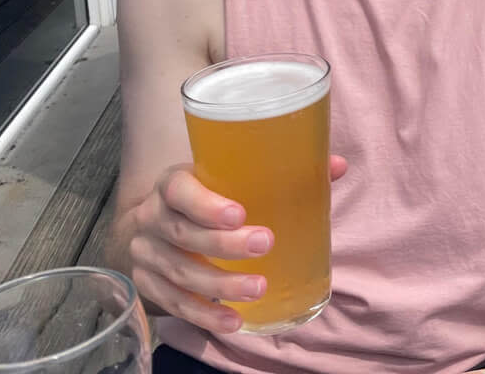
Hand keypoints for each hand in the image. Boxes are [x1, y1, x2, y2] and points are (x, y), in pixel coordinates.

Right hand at [126, 155, 347, 332]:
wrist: (152, 223)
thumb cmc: (204, 195)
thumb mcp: (225, 177)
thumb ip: (279, 172)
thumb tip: (337, 165)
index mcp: (172, 185)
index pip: (180, 190)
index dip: (206, 204)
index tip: (239, 214)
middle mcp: (152, 219)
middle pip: (183, 234)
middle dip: (224, 244)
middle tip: (264, 244)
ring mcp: (147, 256)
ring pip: (181, 273)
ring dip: (221, 284)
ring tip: (258, 288)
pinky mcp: (148, 286)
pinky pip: (175, 304)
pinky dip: (205, 315)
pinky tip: (233, 320)